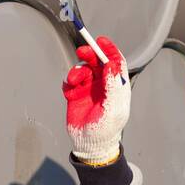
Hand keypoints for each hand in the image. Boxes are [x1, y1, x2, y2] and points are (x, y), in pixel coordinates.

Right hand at [63, 36, 129, 164]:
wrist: (89, 144)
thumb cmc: (106, 129)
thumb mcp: (114, 109)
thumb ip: (113, 86)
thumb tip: (112, 65)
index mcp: (116, 86)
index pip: (115, 63)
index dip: (109, 50)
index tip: (101, 41)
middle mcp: (103, 84)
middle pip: (97, 62)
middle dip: (90, 54)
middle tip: (83, 50)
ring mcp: (88, 89)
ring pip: (82, 69)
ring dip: (77, 71)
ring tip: (74, 81)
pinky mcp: (75, 94)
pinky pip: (70, 81)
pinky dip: (68, 82)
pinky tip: (70, 90)